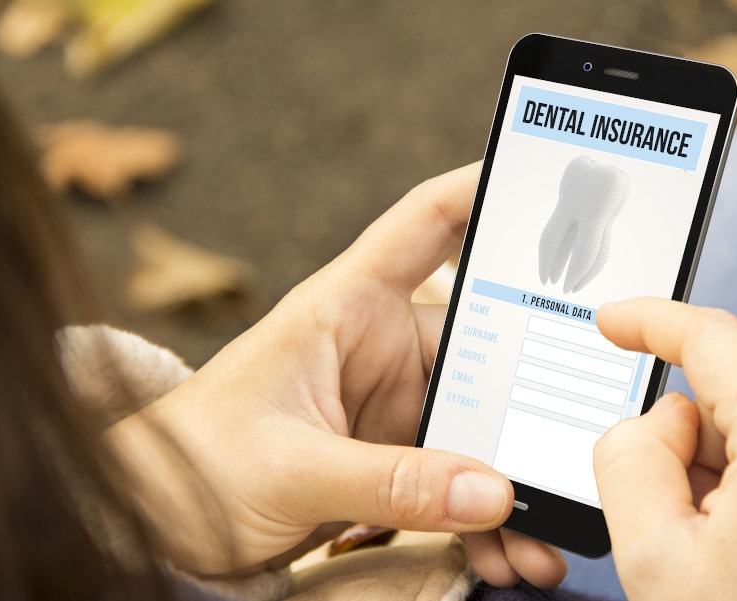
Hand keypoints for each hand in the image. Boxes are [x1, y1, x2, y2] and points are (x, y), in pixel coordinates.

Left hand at [108, 163, 564, 586]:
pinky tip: (509, 554)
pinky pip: (458, 479)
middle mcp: (380, 346)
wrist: (158, 521)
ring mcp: (392, 405)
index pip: (426, 224)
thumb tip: (493, 494)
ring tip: (545, 541)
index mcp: (346, 307)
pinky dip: (485, 517)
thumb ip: (389, 481)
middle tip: (578, 445)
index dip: (485, 192)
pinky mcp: (393, 457)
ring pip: (480, 426)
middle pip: (485, 348)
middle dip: (532, 403)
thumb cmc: (197, 462)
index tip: (550, 182)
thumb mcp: (290, 468)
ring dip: (513, 483)